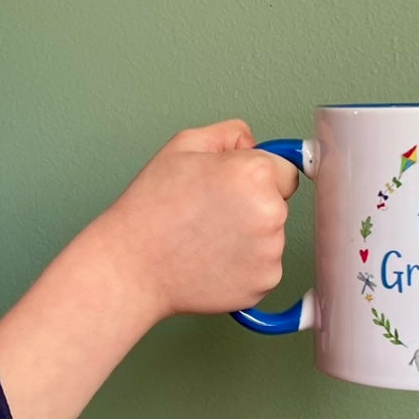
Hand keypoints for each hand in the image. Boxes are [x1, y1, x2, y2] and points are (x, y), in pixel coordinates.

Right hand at [98, 119, 299, 324]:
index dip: (257, 175)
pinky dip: (242, 265)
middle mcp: (270, 213)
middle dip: (251, 205)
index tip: (234, 186)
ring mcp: (269, 253)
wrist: (132, 266)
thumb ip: (231, 134)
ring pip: (270, 238)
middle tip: (209, 212)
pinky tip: (210, 260)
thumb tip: (256, 145)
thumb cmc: (151, 208)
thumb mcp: (183, 146)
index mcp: (254, 173)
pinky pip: (263, 267)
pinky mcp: (263, 284)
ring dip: (247, 237)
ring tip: (205, 237)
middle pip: (278, 204)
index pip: (285, 169)